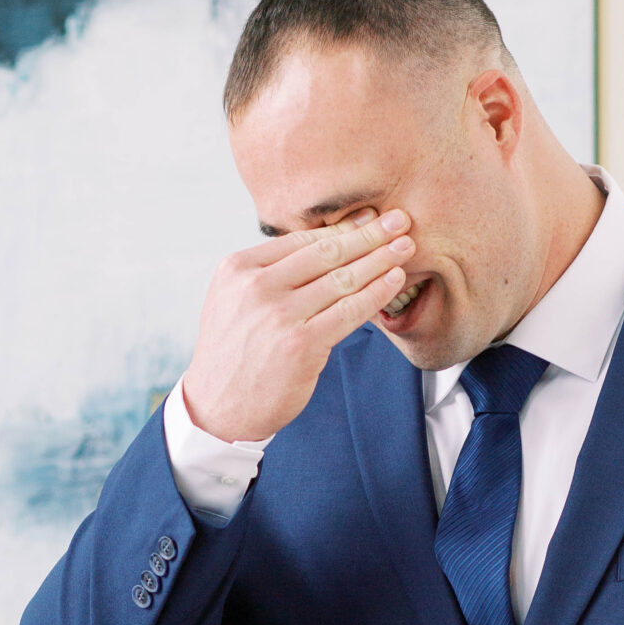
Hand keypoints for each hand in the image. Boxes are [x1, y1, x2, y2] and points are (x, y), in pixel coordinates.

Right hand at [181, 210, 415, 442]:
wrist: (219, 406)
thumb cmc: (234, 354)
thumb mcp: (233, 300)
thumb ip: (267, 274)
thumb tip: (319, 247)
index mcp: (238, 268)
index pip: (300, 240)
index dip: (341, 227)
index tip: (369, 217)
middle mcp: (256, 286)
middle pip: (325, 253)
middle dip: (368, 234)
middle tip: (398, 220)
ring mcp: (278, 315)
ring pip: (342, 279)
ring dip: (379, 260)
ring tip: (405, 247)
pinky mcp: (301, 344)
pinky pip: (349, 311)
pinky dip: (376, 293)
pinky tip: (394, 281)